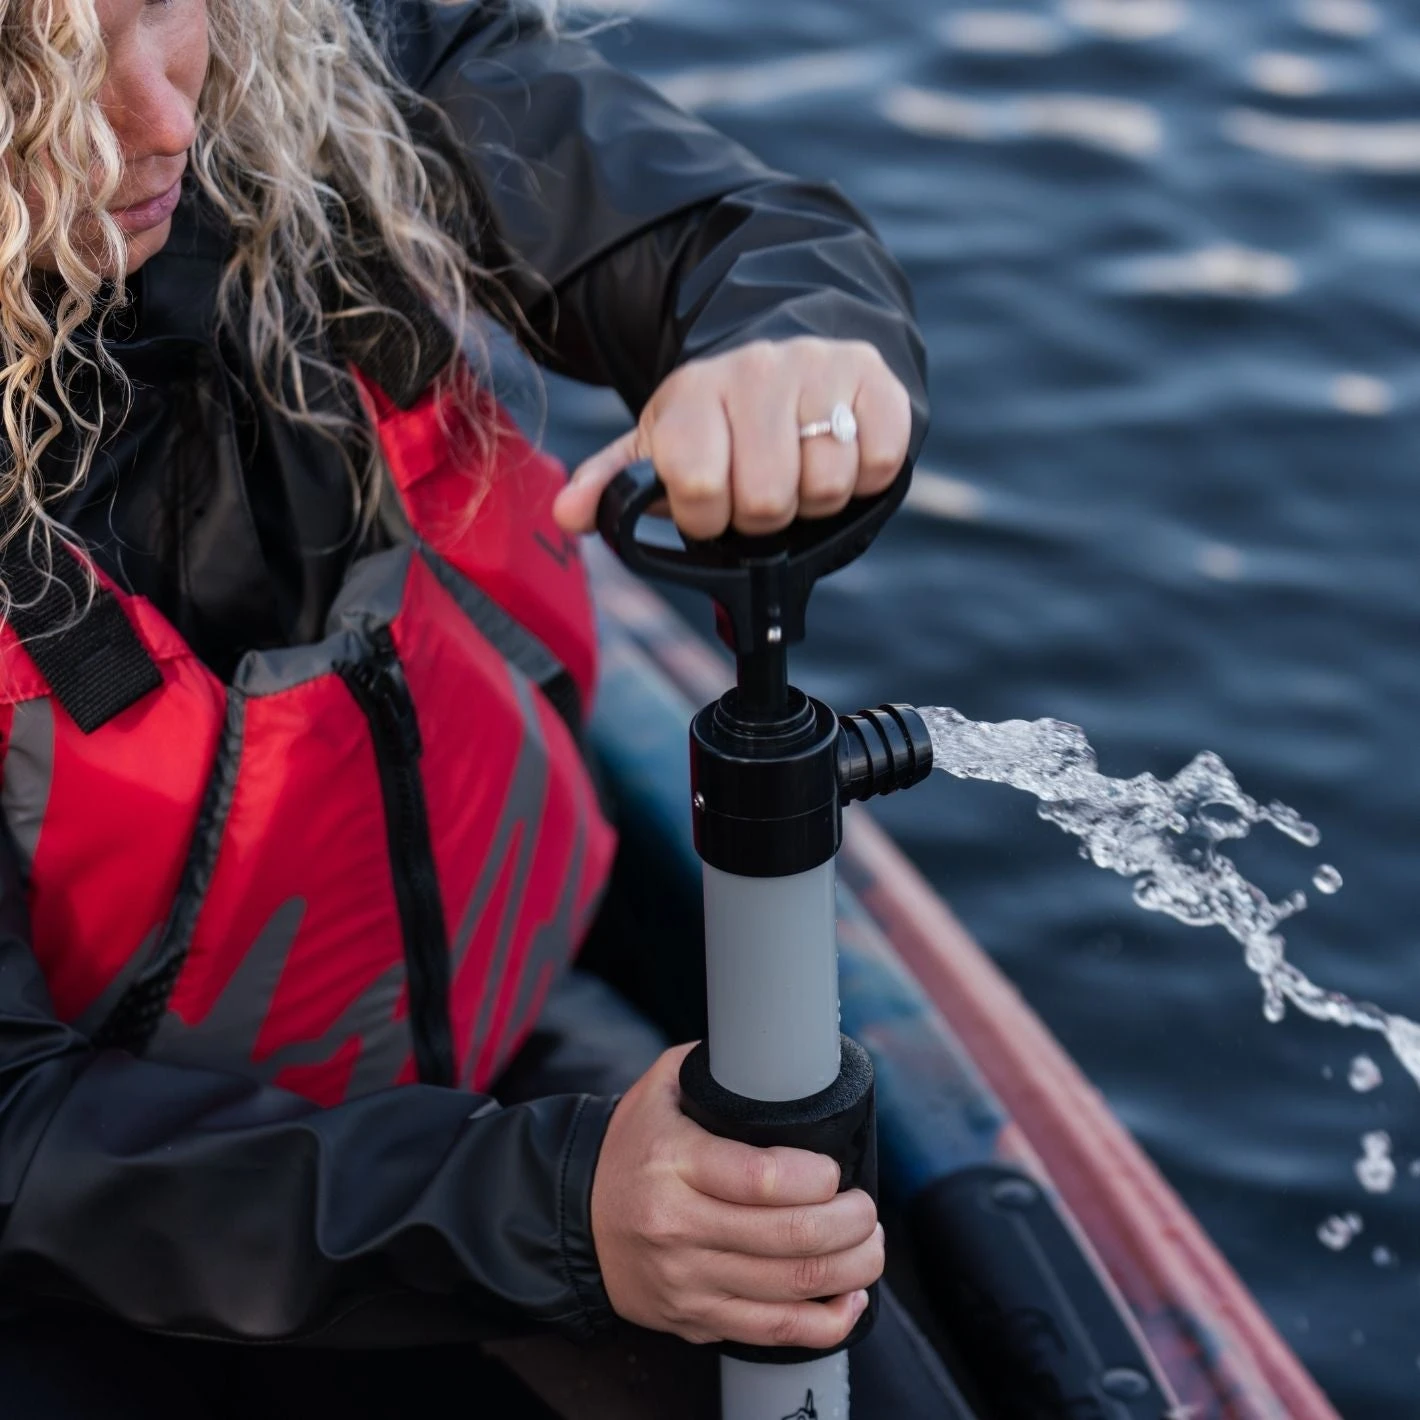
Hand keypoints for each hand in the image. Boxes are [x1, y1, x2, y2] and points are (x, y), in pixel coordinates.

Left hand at [552, 337, 911, 539]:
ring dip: (816, 502)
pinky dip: (865, 480)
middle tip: (758, 493)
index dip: (707, 520)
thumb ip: (612, 485)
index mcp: (694, 393)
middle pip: (768, 499)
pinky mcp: (878, 379)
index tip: (710, 508)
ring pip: (828, 486)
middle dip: (764, 517)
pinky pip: (881, 463)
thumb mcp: (660, 446)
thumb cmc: (719, 423)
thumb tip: (569, 514)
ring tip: (799, 473)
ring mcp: (821, 370)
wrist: (789, 355)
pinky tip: (840, 456)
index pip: (699, 487)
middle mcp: (757, 370)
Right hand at [589, 1044, 883, 1348]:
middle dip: (848, 1224)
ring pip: (789, 1288)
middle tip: (867, 1209)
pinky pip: (772, 1332)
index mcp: (672, 1162)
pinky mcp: (694, 1318)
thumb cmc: (633, 1146)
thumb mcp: (661, 1088)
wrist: (574, 1216)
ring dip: (850, 1270)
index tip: (835, 1171)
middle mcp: (678, 1225)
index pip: (759, 1179)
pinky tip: (850, 1300)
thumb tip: (786, 1053)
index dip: (814, 1178)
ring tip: (870, 1247)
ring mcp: (686, 1279)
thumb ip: (719, 1067)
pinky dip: (824, 1323)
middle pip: (786, 1237)